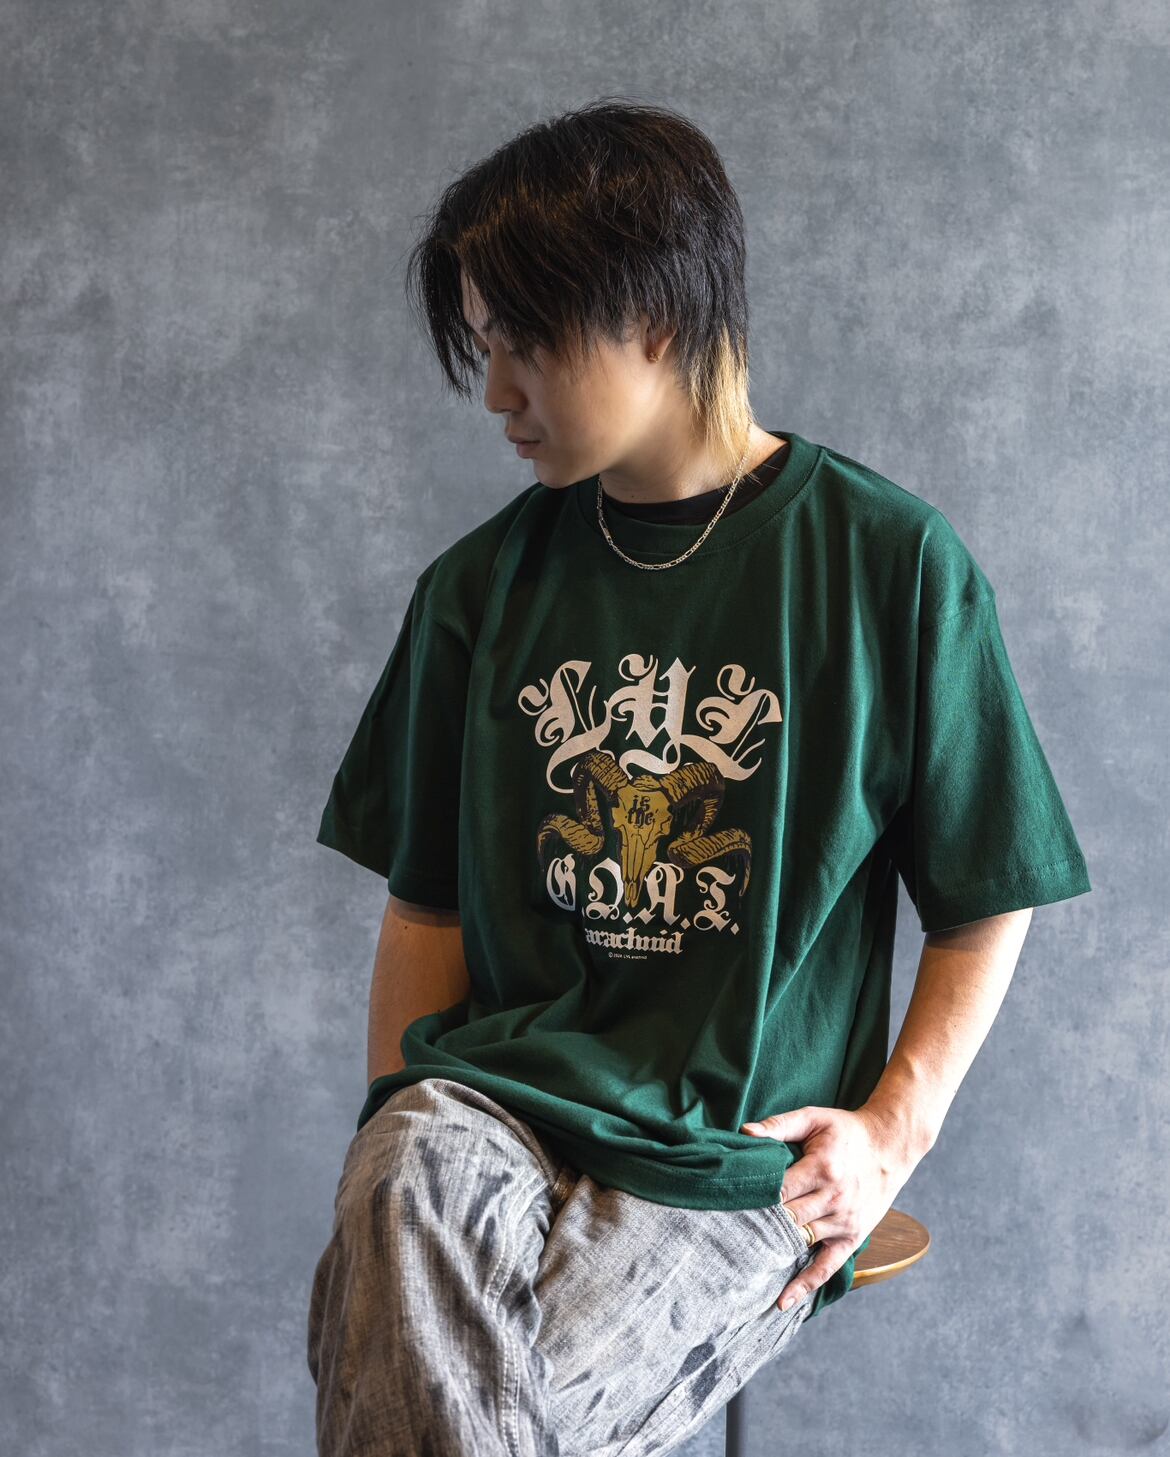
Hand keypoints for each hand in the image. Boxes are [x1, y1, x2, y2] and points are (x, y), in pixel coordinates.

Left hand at [740, 1103, 916, 1311]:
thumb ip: (778, 1125)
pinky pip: (827, 1266)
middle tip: (724, 1238)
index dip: (753, 1199)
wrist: (891, 1145)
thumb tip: (744, 1132)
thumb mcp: (814, 1117)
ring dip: (773, 1252)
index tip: (727, 1206)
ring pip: (801, 1242)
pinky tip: (783, 1301)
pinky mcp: (853, 1237)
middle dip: (758, 1227)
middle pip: (787, 1219)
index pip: (778, 1190)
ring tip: (741, 1265)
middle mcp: (834, 1198)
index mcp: (821, 1168)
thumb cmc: (846, 1130)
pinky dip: (805, 1285)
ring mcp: (844, 1221)